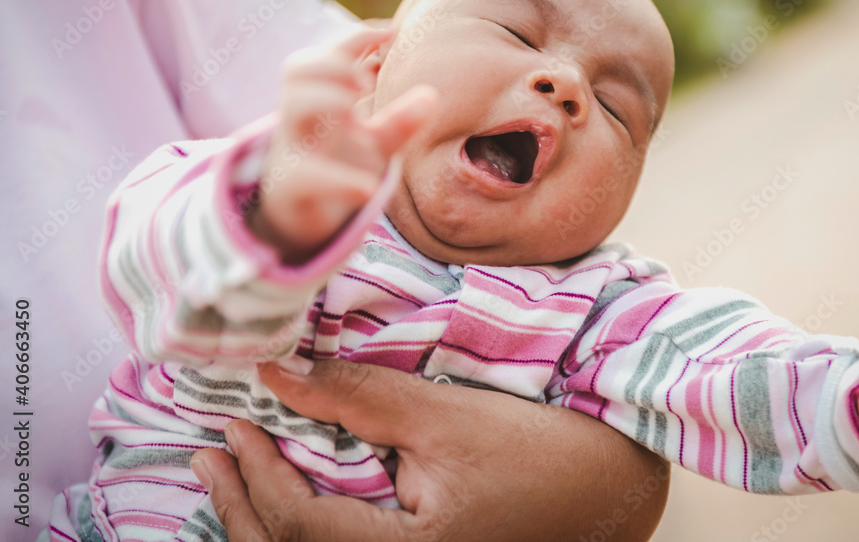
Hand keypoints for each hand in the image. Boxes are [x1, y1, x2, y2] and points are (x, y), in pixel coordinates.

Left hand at [190, 360, 668, 541]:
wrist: (610, 486)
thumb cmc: (538, 450)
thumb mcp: (443, 418)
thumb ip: (357, 396)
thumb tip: (278, 371)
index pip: (299, 526)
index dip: (255, 475)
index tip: (231, 425)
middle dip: (243, 507)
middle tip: (209, 458)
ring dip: (267, 521)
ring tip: (233, 482)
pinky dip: (307, 525)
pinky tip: (292, 502)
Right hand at [249, 26, 436, 262]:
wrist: (302, 219)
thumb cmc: (336, 167)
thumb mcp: (373, 144)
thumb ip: (399, 121)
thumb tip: (431, 95)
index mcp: (319, 100)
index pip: (324, 55)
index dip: (353, 38)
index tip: (393, 31)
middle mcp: (302, 119)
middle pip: (297, 70)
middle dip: (333, 64)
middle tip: (366, 81)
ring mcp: (293, 151)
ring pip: (294, 110)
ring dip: (328, 99)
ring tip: (356, 110)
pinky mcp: (292, 189)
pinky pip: (307, 177)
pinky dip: (340, 181)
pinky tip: (368, 188)